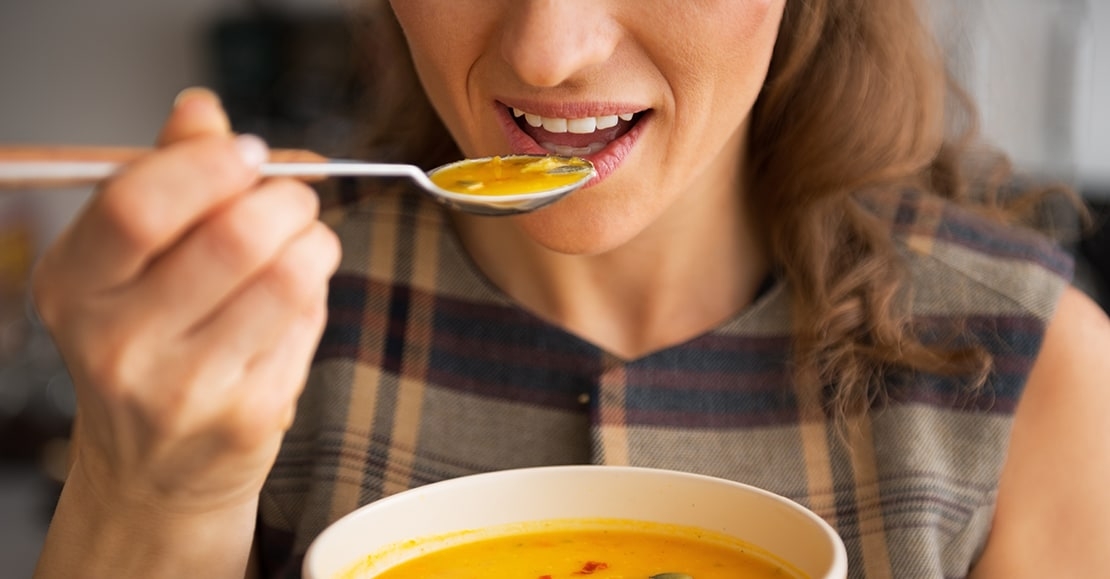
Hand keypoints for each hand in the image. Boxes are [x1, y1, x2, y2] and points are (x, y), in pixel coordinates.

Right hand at [31, 88, 340, 513]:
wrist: (153, 474)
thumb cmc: (149, 348)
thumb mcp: (130, 263)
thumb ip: (166, 176)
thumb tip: (201, 108)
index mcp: (74, 286)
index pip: (140, 205)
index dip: (211, 165)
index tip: (248, 154)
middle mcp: (116, 343)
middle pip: (232, 237)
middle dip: (286, 200)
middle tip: (293, 199)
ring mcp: (183, 388)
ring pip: (288, 277)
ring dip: (314, 243)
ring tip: (303, 245)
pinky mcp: (246, 416)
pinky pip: (309, 322)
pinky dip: (316, 295)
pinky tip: (293, 304)